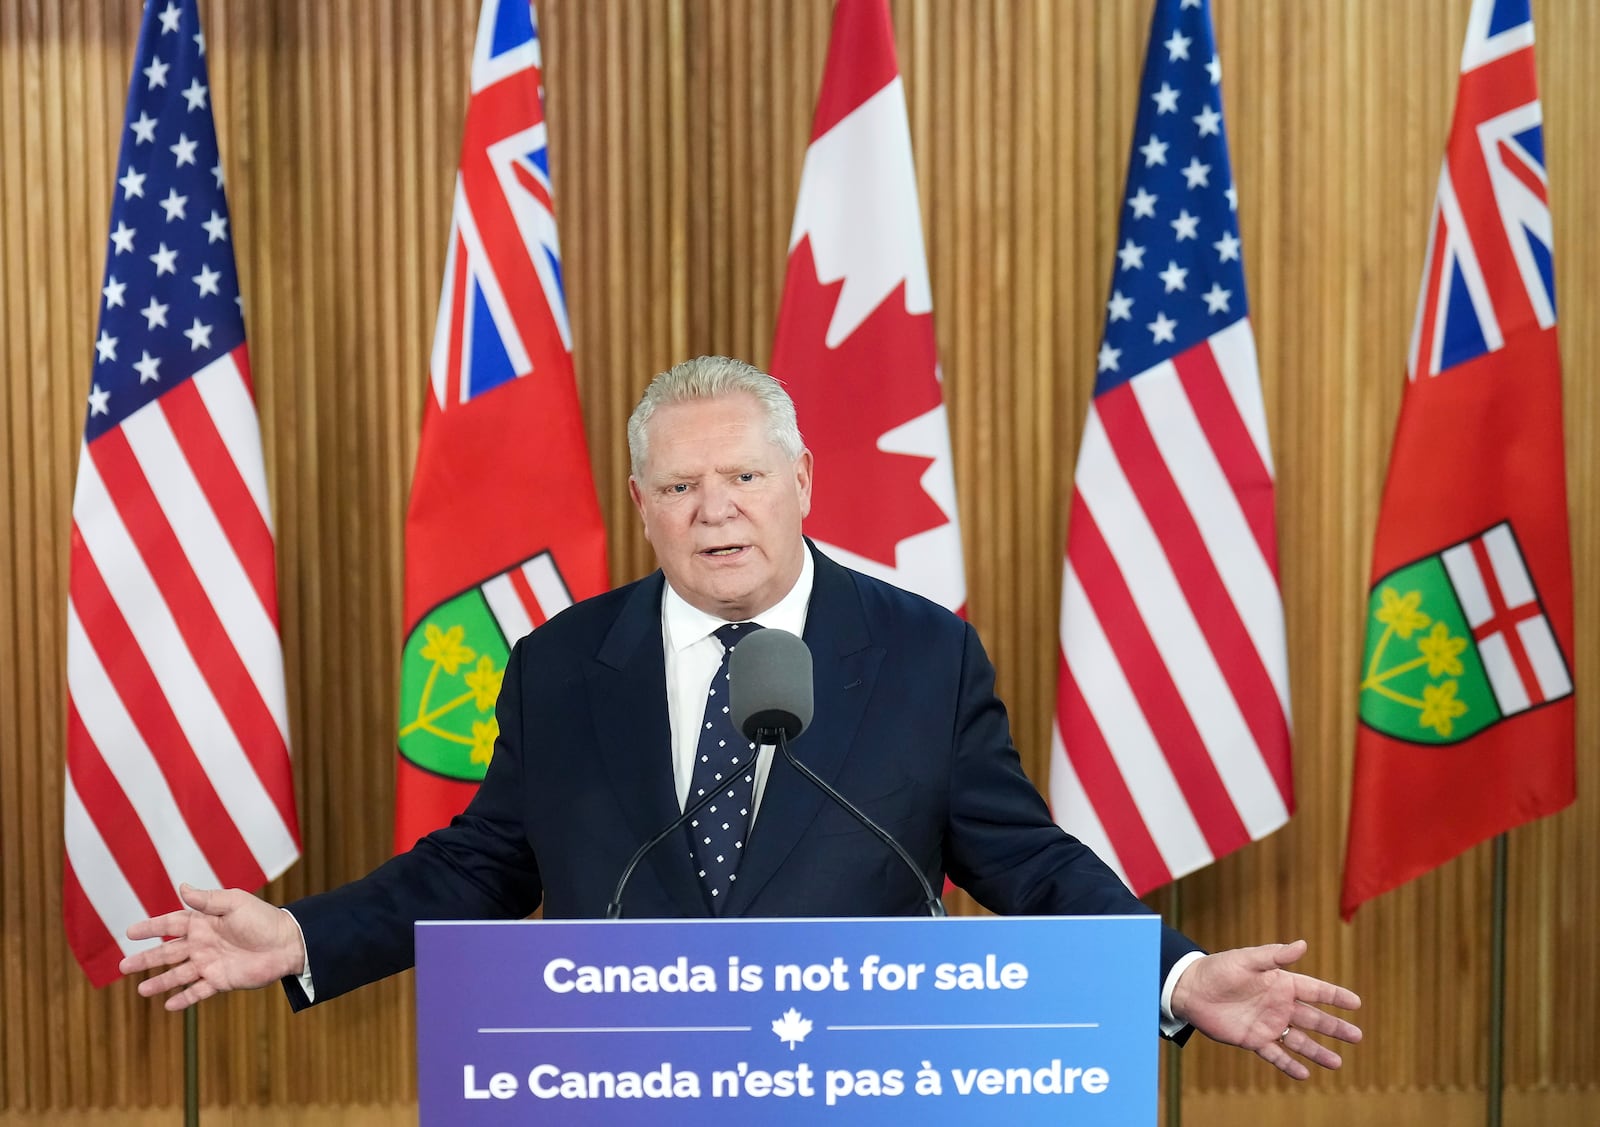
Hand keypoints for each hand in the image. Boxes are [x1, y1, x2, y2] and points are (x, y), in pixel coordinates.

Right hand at [119, 884, 306, 1011]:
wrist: (288, 944)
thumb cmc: (263, 919)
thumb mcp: (234, 903)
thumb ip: (207, 900)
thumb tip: (181, 887)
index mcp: (204, 922)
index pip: (171, 924)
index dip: (150, 928)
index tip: (129, 932)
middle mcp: (203, 944)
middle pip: (168, 952)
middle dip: (146, 959)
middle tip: (122, 966)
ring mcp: (211, 963)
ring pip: (178, 974)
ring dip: (160, 982)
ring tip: (141, 990)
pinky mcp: (221, 980)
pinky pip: (198, 991)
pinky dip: (183, 999)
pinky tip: (168, 1006)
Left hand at [1170, 939, 1361, 1079]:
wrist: (1191, 989)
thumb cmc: (1218, 969)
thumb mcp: (1247, 959)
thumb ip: (1275, 955)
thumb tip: (1303, 944)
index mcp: (1281, 983)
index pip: (1315, 990)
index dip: (1335, 996)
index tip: (1356, 1002)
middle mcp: (1279, 1005)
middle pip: (1314, 1018)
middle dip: (1335, 1027)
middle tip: (1357, 1036)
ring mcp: (1268, 1024)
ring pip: (1299, 1040)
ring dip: (1318, 1051)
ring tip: (1337, 1063)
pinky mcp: (1254, 1040)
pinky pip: (1276, 1054)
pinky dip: (1289, 1065)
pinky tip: (1305, 1074)